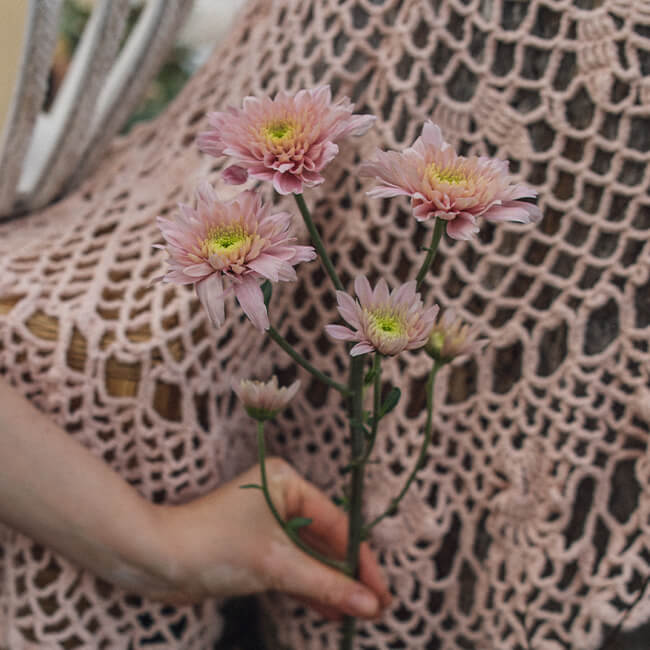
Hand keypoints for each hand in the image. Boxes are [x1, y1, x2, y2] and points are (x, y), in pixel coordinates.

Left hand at [156, 458, 391, 619]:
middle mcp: (281, 497)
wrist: (154, 560)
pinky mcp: (256, 547)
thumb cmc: (213, 546)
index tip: (382, 592)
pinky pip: (292, 567)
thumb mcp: (277, 566)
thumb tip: (370, 605)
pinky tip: (332, 611)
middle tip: (376, 607)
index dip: (361, 561)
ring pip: (311, 557)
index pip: (338, 522)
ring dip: (332, 586)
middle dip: (348, 575)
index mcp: (288, 482)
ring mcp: (268, 523)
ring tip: (359, 615)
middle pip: (327, 540)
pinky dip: (309, 589)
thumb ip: (327, 585)